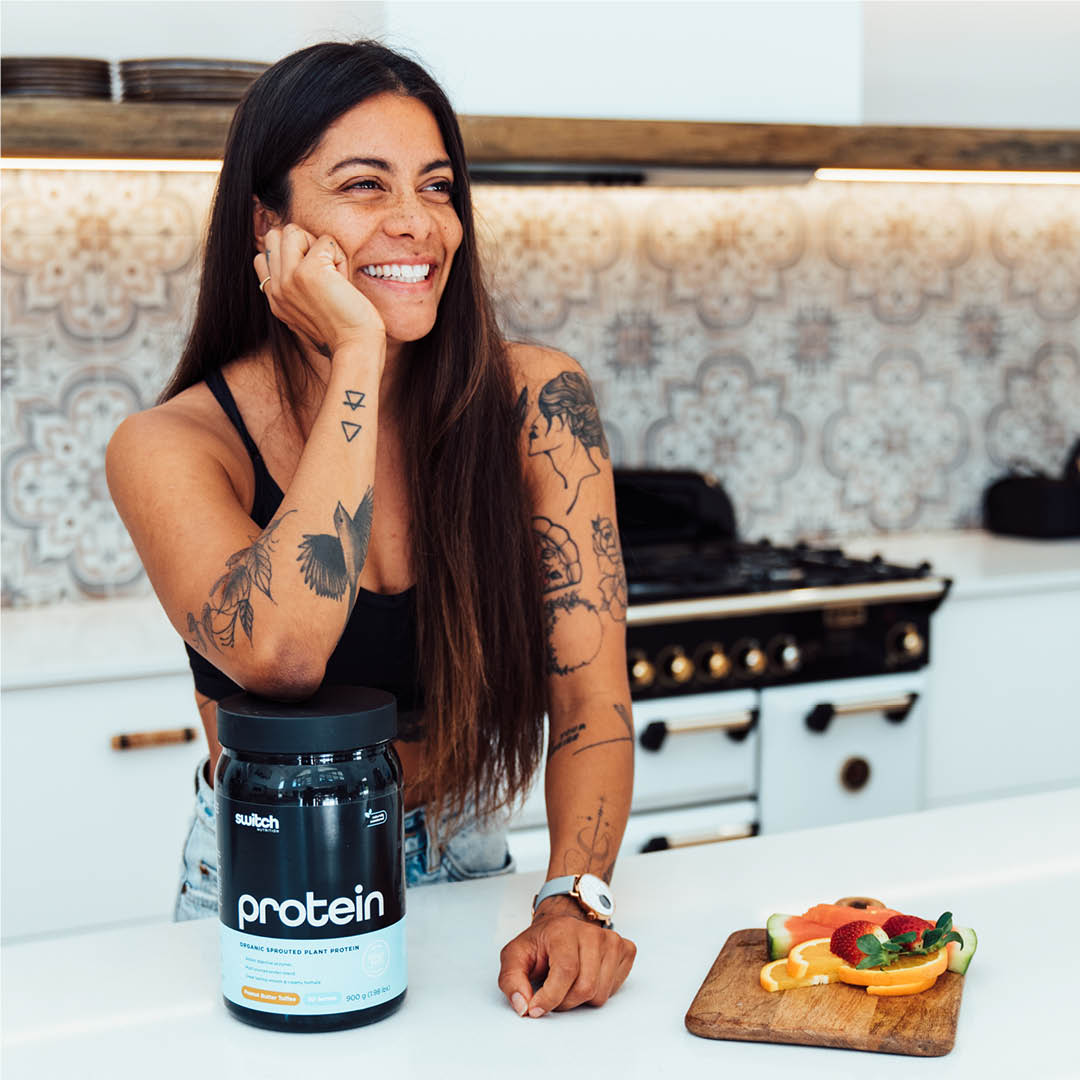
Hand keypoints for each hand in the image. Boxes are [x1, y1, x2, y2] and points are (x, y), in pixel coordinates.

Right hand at [254, 224, 385, 355]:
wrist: (355, 346)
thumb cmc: (343, 331)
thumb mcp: (308, 312)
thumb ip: (296, 291)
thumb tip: (304, 262)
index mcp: (274, 299)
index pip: (263, 256)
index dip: (290, 256)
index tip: (314, 278)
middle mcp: (276, 288)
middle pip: (275, 236)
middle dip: (301, 243)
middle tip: (323, 271)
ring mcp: (289, 278)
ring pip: (293, 230)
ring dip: (318, 246)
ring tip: (333, 273)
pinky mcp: (308, 271)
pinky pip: (325, 241)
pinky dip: (340, 256)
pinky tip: (344, 280)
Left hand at [498, 896, 635, 1016]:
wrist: (561, 927)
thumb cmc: (541, 944)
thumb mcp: (515, 957)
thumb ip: (511, 981)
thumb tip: (523, 1005)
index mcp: (564, 930)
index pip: (566, 971)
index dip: (550, 997)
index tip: (536, 1008)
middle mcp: (592, 932)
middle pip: (585, 988)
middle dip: (564, 1001)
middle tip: (552, 994)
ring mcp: (612, 940)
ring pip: (600, 994)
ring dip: (580, 1000)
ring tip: (569, 983)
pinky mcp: (625, 949)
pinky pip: (613, 989)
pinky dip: (598, 992)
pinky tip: (586, 977)